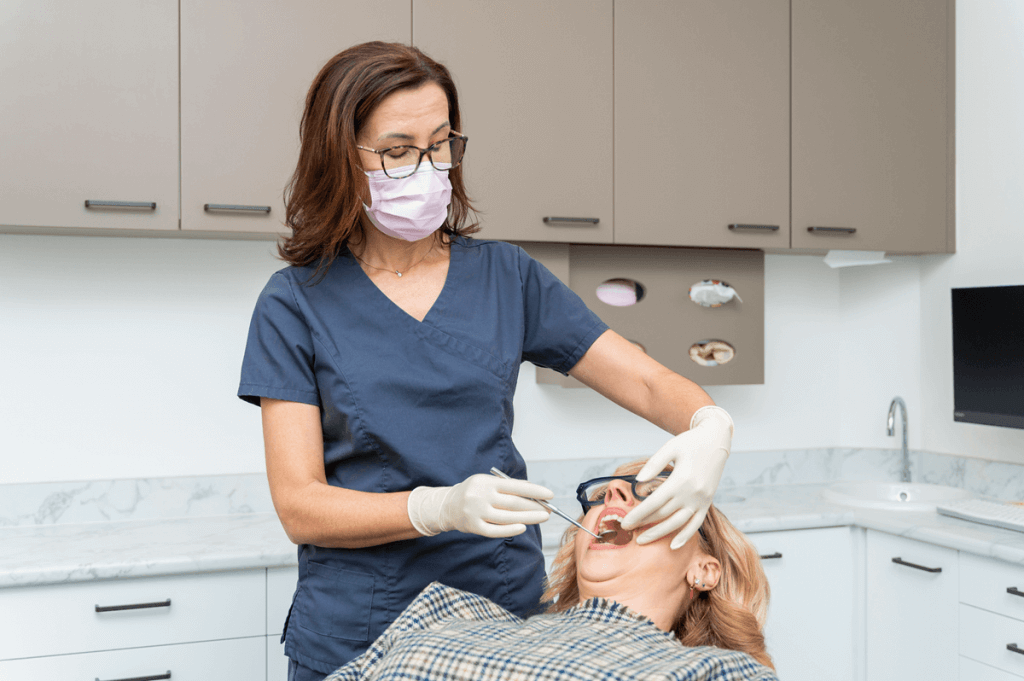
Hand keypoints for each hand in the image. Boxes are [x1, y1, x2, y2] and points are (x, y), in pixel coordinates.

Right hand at [407, 473, 551, 538]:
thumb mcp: (487, 482)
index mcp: (486, 482)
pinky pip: (495, 530)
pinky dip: (510, 529)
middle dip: (535, 507)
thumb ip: (508, 486)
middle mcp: (481, 496)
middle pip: (514, 503)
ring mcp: (477, 512)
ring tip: (542, 518)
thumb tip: (533, 491)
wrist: (446, 505)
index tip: (549, 495)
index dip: (535, 491)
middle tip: (549, 509)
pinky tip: (523, 527)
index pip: (515, 486)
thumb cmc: (473, 492)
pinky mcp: (474, 527)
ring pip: (508, 517)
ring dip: (528, 518)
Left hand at [620, 405, 732, 548]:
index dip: (638, 515)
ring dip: (659, 534)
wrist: (717, 439)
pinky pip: (696, 523)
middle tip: (627, 531)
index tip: (625, 523)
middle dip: (644, 524)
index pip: (654, 503)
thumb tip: (638, 481)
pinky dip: (686, 536)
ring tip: (643, 540)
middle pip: (663, 515)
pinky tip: (673, 545)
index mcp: (680, 480)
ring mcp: (701, 500)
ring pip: (678, 523)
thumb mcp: (671, 447)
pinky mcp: (707, 502)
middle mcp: (692, 493)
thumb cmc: (691, 442)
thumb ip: (654, 464)